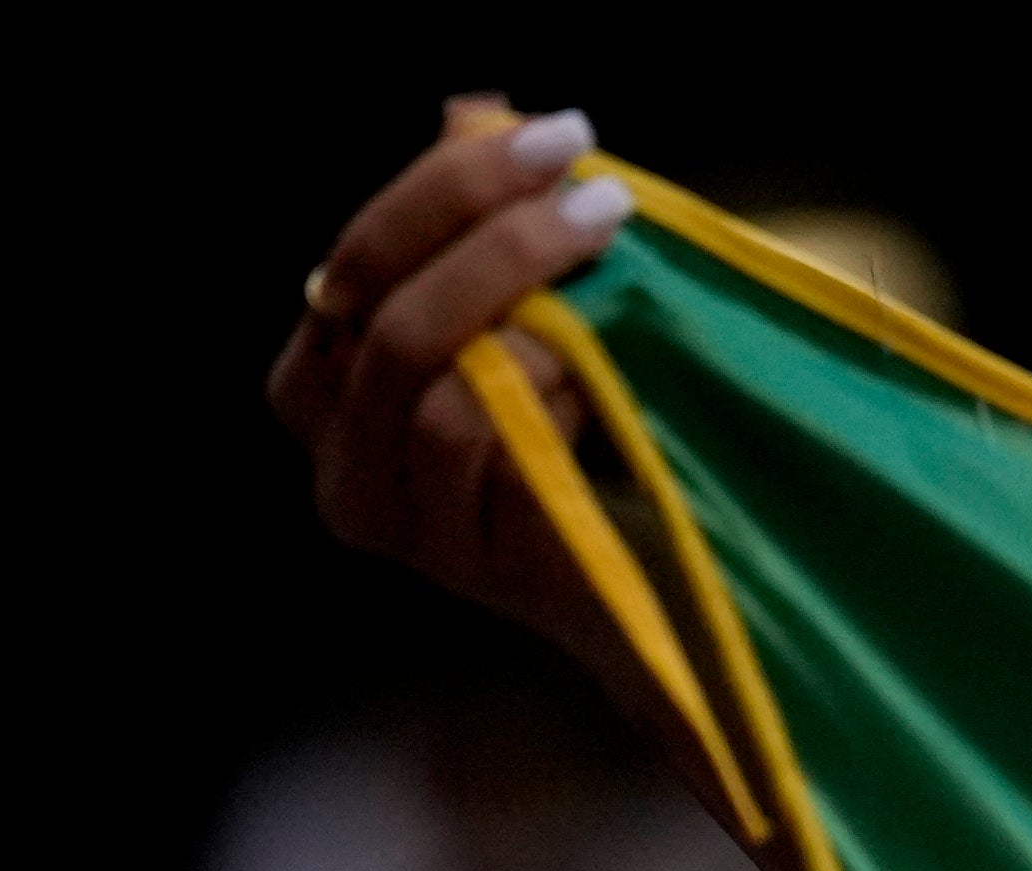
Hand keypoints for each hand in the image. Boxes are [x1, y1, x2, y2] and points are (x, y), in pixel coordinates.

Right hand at [266, 96, 634, 652]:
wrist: (695, 603)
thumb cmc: (620, 450)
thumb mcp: (558, 317)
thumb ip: (501, 229)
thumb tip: (471, 107)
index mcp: (336, 381)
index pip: (358, 255)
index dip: (447, 184)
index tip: (556, 132)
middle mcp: (338, 449)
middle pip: (372, 299)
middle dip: (481, 221)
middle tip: (595, 187)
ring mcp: (391, 513)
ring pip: (415, 365)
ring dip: (516, 295)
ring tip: (609, 271)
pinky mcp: (455, 558)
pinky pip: (468, 439)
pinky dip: (536, 385)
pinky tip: (599, 369)